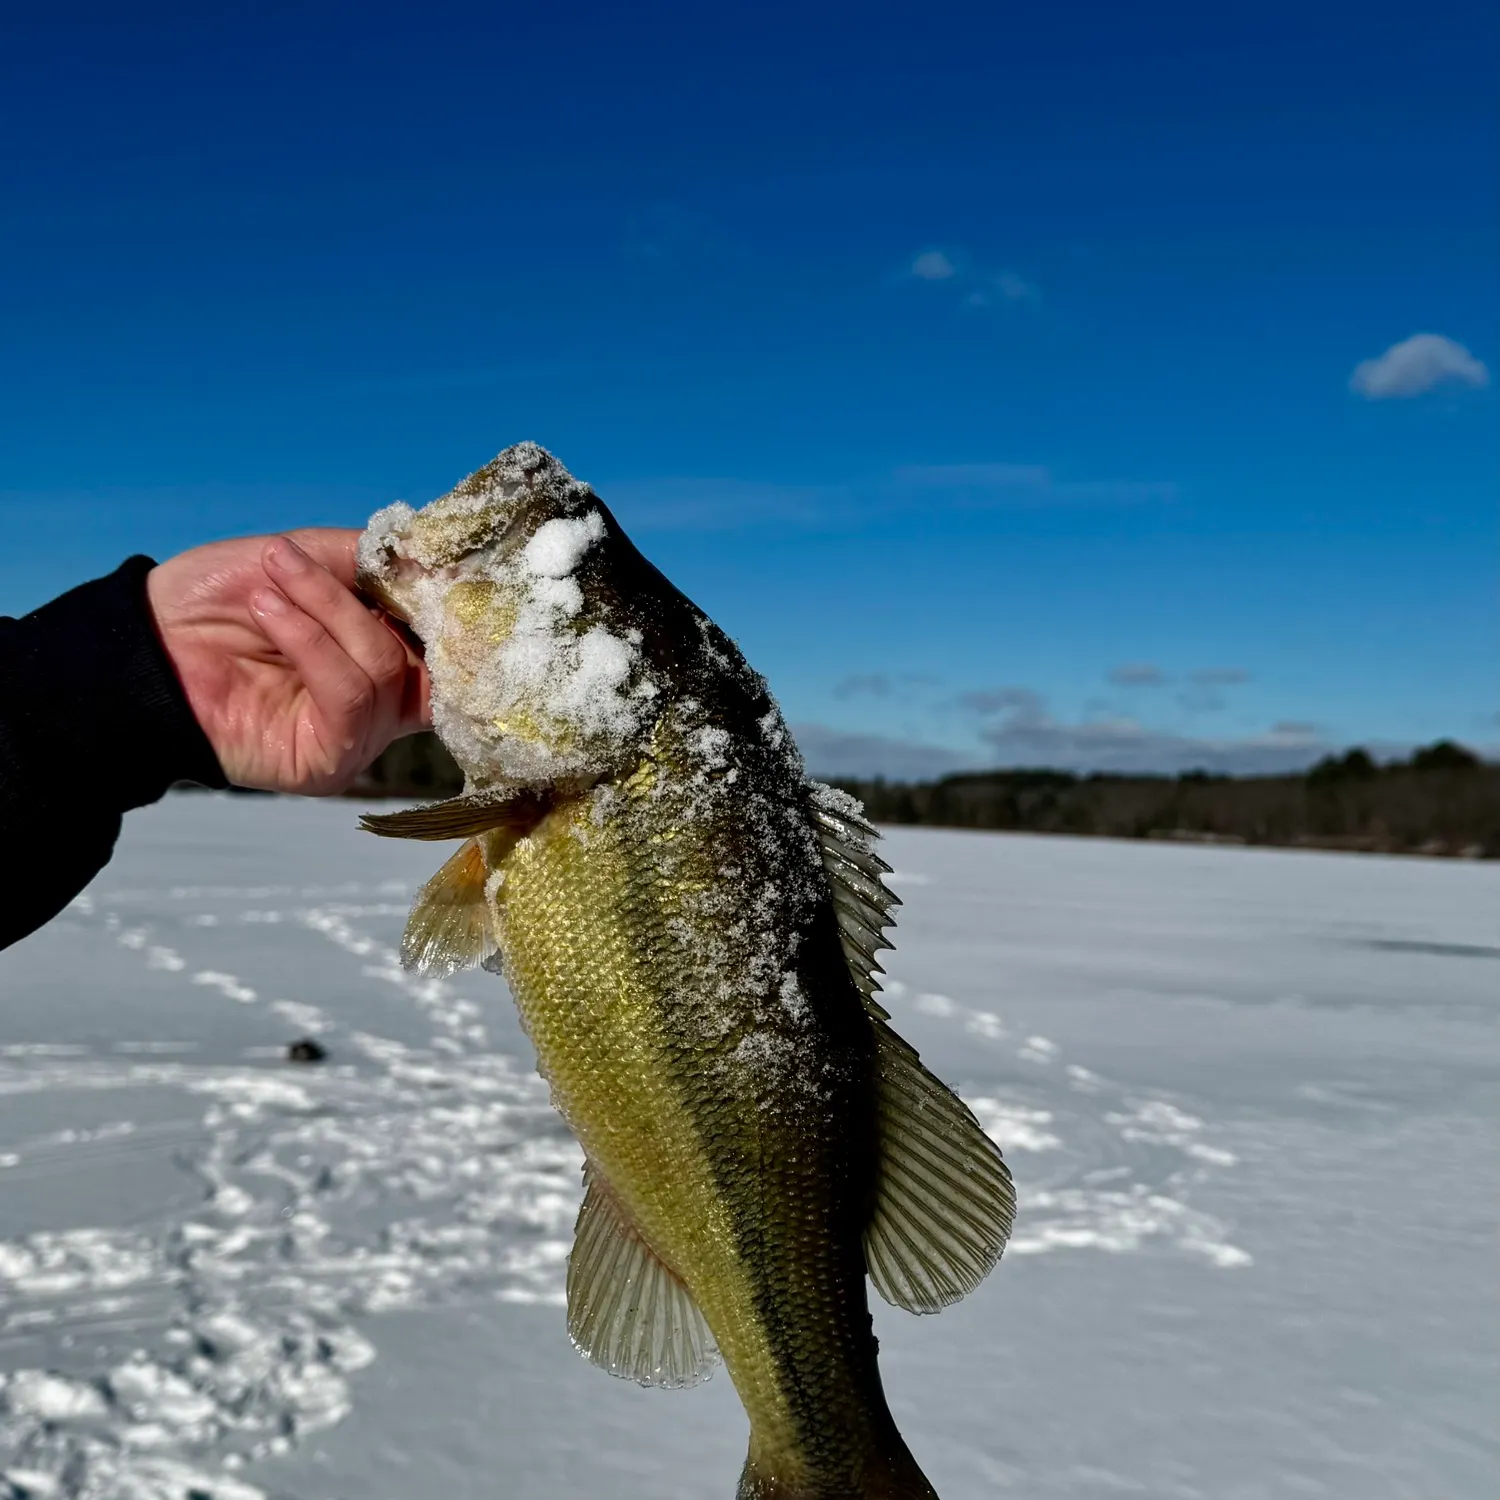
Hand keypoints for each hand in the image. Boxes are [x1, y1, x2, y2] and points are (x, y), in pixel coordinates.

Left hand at [147, 529, 430, 794]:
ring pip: (383, 667)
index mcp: (391, 655)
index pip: (449, 642)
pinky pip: (348, 696)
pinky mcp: (330, 760)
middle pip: (426, 653)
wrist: (144, 644)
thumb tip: (439, 556)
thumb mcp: (304, 556)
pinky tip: (269, 612)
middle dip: (373, 596)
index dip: (447, 600)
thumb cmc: (220, 600)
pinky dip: (311, 643)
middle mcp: (387, 702)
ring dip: (324, 610)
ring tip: (270, 583)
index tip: (430, 555)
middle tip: (307, 558)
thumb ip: (373, 560)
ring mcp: (362, 734)